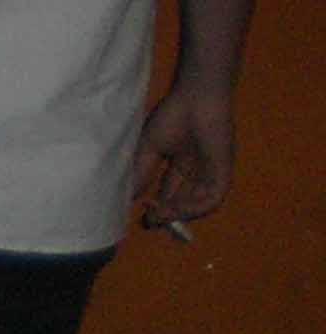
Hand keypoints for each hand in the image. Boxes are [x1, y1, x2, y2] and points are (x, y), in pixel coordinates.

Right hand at [134, 83, 237, 224]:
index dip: (158, 207)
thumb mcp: (148, 149)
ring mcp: (211, 170)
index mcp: (181, 164)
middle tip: (152, 218)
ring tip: (163, 213)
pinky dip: (196, 209)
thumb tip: (129, 198)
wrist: (196, 96)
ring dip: (181, 214)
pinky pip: (214, 198)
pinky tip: (178, 208)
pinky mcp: (222, 168)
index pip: (170, 193)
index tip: (143, 211)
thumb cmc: (173, 115)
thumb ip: (141, 174)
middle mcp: (197, 170)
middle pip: (184, 202)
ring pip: (199, 204)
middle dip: (168, 215)